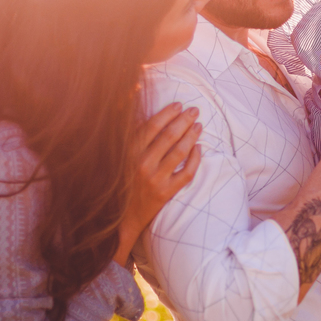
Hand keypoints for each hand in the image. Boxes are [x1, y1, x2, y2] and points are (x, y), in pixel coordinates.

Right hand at [127, 103, 201, 234]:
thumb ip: (131, 134)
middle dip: (184, 120)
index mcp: (130, 153)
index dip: (167, 113)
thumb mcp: (122, 156)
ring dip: (192, 136)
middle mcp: (142, 164)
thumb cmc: (124, 179)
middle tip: (194, 110)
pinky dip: (195, 159)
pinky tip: (199, 148)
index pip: (152, 126)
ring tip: (199, 125)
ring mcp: (155, 180)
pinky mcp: (165, 193)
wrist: (122, 215)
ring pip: (179, 153)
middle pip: (169, 136)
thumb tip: (140, 107)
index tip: (178, 104)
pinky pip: (186, 173)